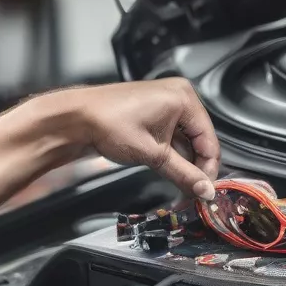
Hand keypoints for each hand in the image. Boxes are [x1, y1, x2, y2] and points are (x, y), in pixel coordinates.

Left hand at [63, 78, 220, 199]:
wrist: (76, 118)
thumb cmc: (108, 123)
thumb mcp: (153, 154)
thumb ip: (183, 174)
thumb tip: (204, 189)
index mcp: (183, 98)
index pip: (209, 139)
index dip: (208, 168)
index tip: (205, 190)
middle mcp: (178, 95)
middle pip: (200, 139)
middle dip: (196, 165)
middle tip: (192, 189)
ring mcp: (165, 102)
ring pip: (186, 138)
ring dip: (183, 161)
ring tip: (179, 182)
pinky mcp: (154, 111)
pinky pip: (173, 134)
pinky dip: (172, 152)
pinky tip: (168, 168)